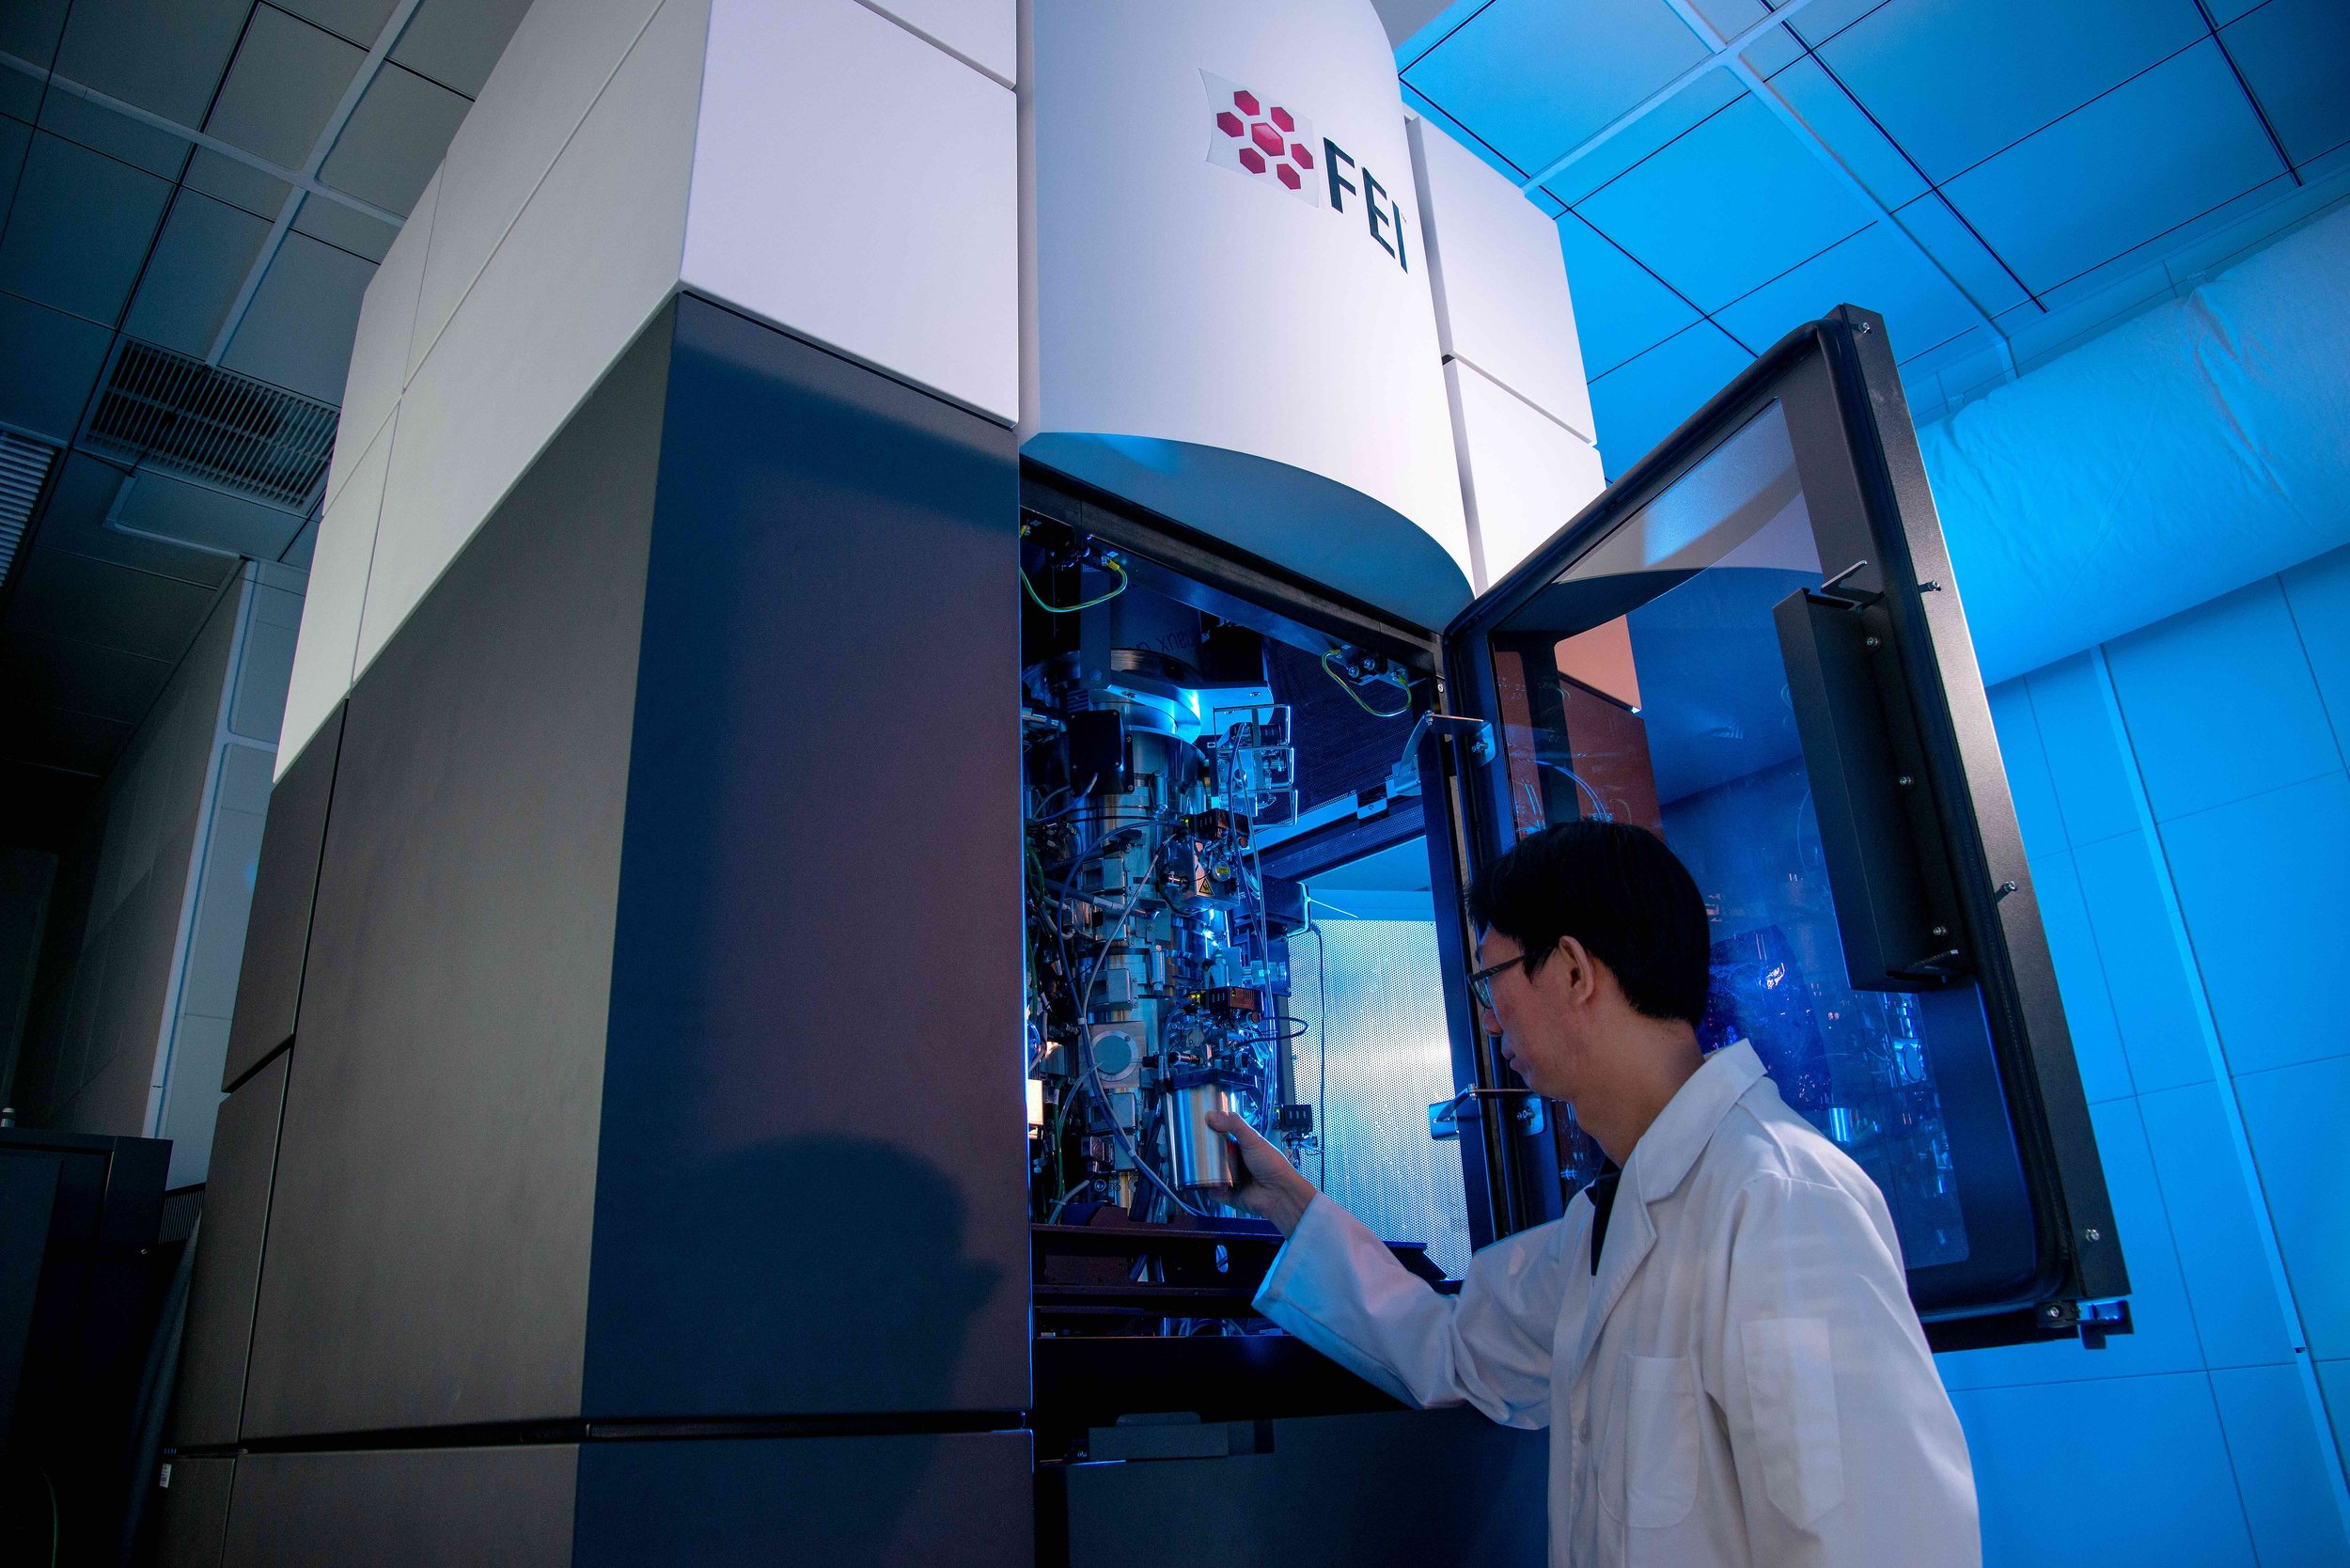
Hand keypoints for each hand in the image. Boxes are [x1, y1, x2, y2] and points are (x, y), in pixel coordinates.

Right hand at [1204, 1108, 1318, 1234]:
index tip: (1197, 1127)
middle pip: (1211, 1155)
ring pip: (1209, 1173)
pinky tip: (1215, 1184)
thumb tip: (1211, 1116)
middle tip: (1193, 1148)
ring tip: (1201, 1167)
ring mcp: (1230, 1178)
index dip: (1210, 1132)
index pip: (1220, 1136)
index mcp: (1240, 1146)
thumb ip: (1234, 1125)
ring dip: (1205, 1171)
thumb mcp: (1253, 1139)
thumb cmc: (1272, 1164)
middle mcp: (1234, 1161)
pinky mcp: (1227, 1194)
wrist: (1279, 1193)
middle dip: (1203, 1153)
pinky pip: (1212, 1191)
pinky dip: (1211, 1188)